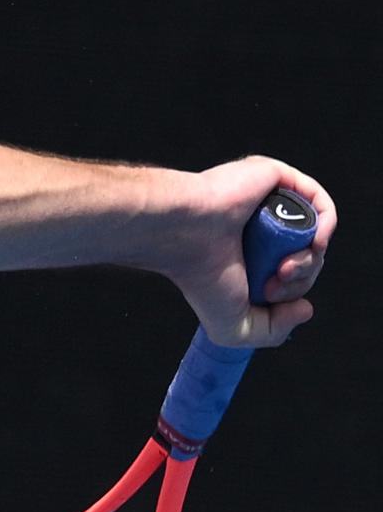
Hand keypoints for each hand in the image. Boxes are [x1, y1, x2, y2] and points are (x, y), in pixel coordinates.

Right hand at [173, 156, 335, 348]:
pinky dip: (326, 226)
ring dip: (310, 259)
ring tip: (284, 266)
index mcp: (250, 258)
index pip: (291, 275)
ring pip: (314, 234)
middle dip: (300, 278)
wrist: (186, 236)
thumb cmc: (200, 278)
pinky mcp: (278, 180)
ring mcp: (270, 205)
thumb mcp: (235, 328)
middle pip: (306, 256)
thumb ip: (274, 332)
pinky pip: (319, 203)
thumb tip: (305, 308)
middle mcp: (262, 231)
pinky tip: (312, 243)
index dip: (291, 291)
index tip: (268, 294)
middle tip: (274, 280)